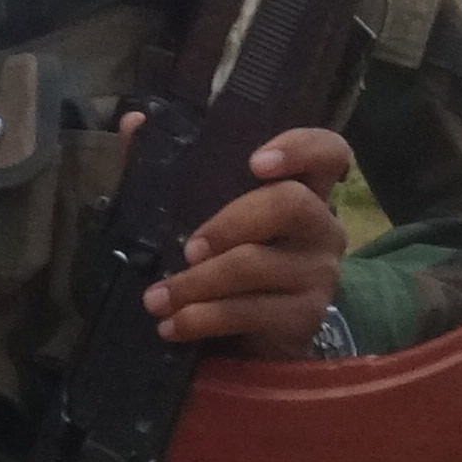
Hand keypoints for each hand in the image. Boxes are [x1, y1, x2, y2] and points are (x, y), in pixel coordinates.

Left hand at [142, 125, 354, 357]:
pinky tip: (172, 326)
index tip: (256, 162)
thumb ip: (172, 166)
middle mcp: (322, 227)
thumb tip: (133, 122)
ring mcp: (319, 274)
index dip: (301, 148)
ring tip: (155, 299)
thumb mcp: (203, 212)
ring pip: (256, 266)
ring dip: (196, 283)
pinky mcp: (305, 317)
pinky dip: (202, 319)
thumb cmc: (228, 259)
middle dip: (229, 223)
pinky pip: (249, 313)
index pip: (328, 152)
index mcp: (304, 190)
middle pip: (289, 204)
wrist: (251, 339)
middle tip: (188, 249)